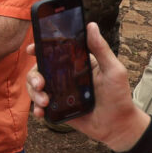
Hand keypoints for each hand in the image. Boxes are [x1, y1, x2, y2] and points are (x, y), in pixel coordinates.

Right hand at [25, 21, 148, 150]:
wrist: (118, 126)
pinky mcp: (58, 108)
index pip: (54, 51)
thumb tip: (91, 25)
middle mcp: (65, 76)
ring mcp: (60, 92)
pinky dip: (36, 108)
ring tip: (44, 102)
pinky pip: (40, 105)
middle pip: (39, 69)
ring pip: (36, 86)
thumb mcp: (113, 70)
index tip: (32, 49)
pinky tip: (40, 112)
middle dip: (34, 75)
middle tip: (40, 84)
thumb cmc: (119, 96)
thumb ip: (101, 49)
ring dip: (34, 93)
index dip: (39, 48)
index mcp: (77, 63)